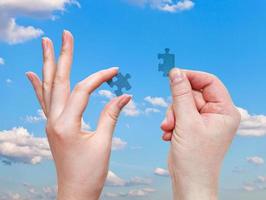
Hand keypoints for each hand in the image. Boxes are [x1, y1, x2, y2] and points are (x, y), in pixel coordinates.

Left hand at [26, 30, 130, 199]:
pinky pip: (44, 101)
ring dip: (48, 65)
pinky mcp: (53, 126)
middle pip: (58, 80)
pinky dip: (38, 86)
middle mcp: (53, 120)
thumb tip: (125, 96)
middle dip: (62, 55)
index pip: (83, 90)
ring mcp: (50, 122)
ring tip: (45, 45)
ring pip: (48, 87)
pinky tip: (32, 74)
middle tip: (64, 34)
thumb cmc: (89, 172)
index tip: (115, 71)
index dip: (100, 77)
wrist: (75, 192)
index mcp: (66, 124)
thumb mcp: (103, 143)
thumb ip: (111, 115)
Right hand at [161, 68, 239, 199]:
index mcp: (225, 111)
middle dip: (177, 106)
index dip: (191, 76)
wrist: (189, 180)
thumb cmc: (194, 156)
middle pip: (192, 93)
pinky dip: (172, 122)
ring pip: (182, 104)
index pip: (209, 82)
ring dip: (172, 116)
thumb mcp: (186, 122)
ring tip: (169, 130)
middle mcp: (216, 113)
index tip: (173, 75)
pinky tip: (169, 135)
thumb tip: (175, 72)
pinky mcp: (193, 126)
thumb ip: (180, 94)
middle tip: (170, 120)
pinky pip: (179, 114)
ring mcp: (204, 120)